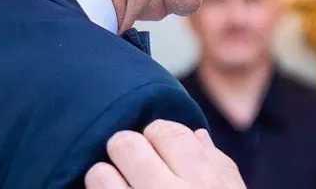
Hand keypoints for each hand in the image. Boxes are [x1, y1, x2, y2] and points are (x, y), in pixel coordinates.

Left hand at [85, 121, 245, 188]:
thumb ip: (216, 164)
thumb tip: (197, 136)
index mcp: (204, 181)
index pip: (164, 131)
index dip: (158, 136)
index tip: (158, 146)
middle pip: (125, 144)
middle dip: (127, 150)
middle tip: (133, 162)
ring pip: (99, 174)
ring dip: (105, 178)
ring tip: (118, 184)